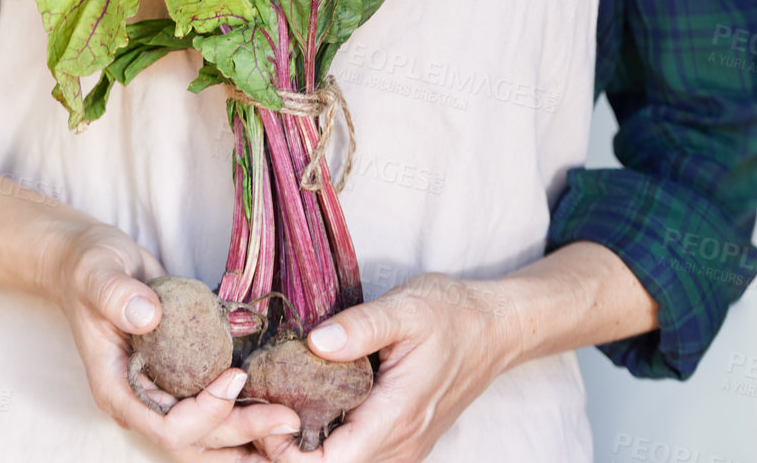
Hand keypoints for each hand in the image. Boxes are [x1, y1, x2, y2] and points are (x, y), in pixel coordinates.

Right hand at [54, 223, 301, 458]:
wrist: (90, 263)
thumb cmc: (90, 268)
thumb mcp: (98, 273)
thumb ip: (117, 295)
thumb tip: (148, 315)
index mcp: (116, 387)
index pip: (165, 425)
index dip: (204, 412)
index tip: (235, 377)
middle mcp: (140, 400)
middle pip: (193, 440)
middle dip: (240, 434)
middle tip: (288, 420)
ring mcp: (158, 392)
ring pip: (204, 434)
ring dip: (245, 434)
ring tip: (287, 426)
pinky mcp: (176, 377)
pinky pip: (209, 407)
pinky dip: (239, 410)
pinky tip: (271, 403)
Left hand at [254, 274, 516, 462]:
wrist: (495, 328)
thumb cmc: (451, 314)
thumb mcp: (405, 308)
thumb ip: (360, 327)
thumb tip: (315, 341)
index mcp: (396, 416)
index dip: (289, 452)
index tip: (265, 417)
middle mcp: (400, 444)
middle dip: (290, 450)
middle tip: (261, 407)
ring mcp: (405, 446)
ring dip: (309, 447)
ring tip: (279, 406)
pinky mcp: (405, 438)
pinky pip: (361, 453)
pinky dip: (331, 439)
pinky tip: (312, 407)